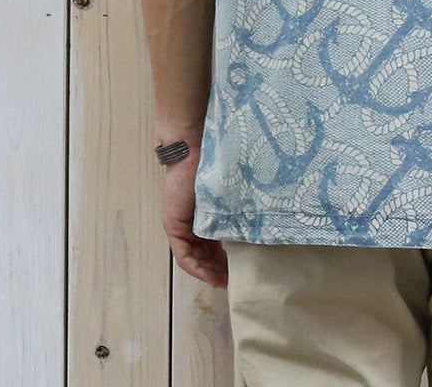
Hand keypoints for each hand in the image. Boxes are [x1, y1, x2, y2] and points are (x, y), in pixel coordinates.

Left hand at [160, 147, 228, 288]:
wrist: (192, 150)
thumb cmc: (214, 165)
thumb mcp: (229, 193)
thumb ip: (235, 209)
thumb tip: (257, 221)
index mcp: (206, 215)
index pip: (214, 244)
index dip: (226, 259)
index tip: (240, 270)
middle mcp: (192, 223)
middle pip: (204, 254)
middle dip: (218, 269)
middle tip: (234, 280)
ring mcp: (181, 226)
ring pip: (194, 257)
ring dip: (208, 271)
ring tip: (223, 282)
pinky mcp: (174, 226)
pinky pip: (184, 254)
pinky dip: (196, 267)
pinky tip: (209, 275)